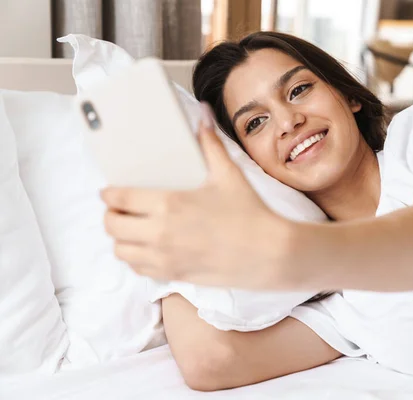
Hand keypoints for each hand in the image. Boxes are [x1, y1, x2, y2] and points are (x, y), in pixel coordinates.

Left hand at [101, 103, 291, 288]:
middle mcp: (161, 232)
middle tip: (118, 210)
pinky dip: (136, 259)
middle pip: (112, 226)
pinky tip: (147, 249)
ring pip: (121, 251)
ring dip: (121, 240)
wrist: (270, 253)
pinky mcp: (175, 275)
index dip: (108, 193)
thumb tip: (202, 115)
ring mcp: (166, 257)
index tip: (109, 191)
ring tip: (131, 230)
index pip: (118, 198)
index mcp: (170, 203)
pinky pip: (139, 269)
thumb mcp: (229, 174)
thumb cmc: (250, 213)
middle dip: (110, 216)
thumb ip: (210, 144)